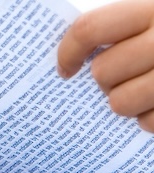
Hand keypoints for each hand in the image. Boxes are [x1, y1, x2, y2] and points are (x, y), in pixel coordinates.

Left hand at [57, 0, 153, 131]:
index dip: (68, 51)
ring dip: (127, 102)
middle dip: (107, 80)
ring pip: (120, 103)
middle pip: (103, 71)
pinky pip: (149, 122)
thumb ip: (123, 27)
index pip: (91, 29)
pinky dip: (151, 119)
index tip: (66, 69)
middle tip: (122, 77)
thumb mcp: (153, 16)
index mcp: (153, 7)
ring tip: (145, 91)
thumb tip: (75, 58)